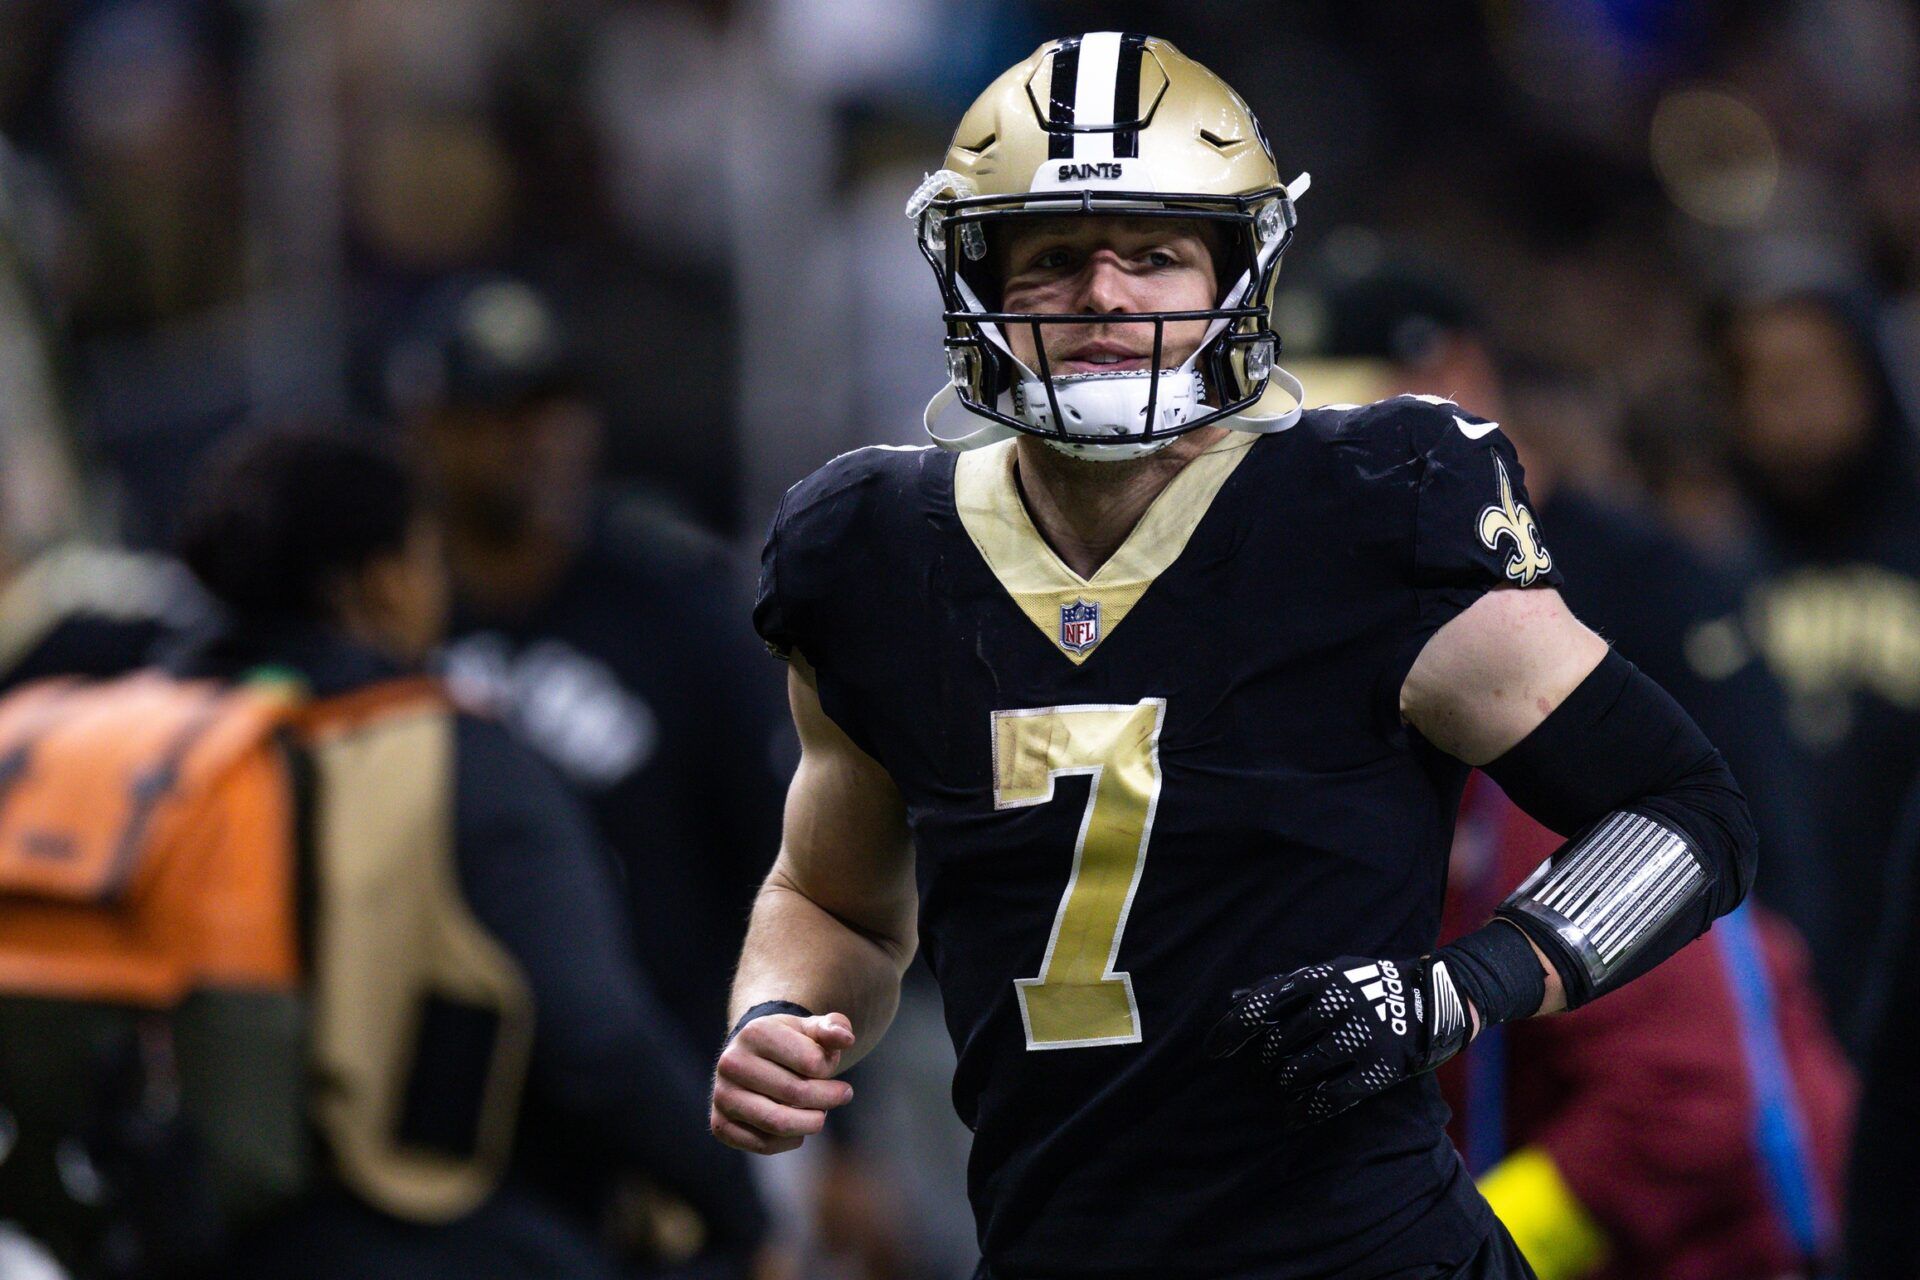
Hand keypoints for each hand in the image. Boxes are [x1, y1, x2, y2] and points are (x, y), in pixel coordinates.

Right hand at [711, 1012, 856, 1153]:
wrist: (752, 1058)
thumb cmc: (789, 1043)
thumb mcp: (811, 1028)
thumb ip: (833, 1028)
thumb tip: (846, 1039)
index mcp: (755, 1032)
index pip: (811, 1062)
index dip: (830, 1067)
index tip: (831, 1064)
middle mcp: (731, 1063)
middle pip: (796, 1093)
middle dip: (829, 1098)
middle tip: (844, 1094)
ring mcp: (723, 1095)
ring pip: (778, 1123)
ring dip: (812, 1123)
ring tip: (821, 1114)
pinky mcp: (720, 1124)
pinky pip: (764, 1145)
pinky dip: (791, 1140)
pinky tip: (798, 1126)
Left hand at [1206, 955, 1472, 1129]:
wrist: (1434, 998)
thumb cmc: (1367, 985)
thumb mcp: (1327, 973)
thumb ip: (1282, 986)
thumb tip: (1232, 999)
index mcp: (1320, 978)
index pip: (1263, 1003)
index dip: (1232, 1029)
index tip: (1212, 1051)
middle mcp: (1338, 1004)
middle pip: (1278, 1041)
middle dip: (1263, 1062)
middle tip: (1261, 1073)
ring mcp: (1361, 1035)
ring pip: (1301, 1069)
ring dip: (1284, 1084)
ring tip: (1282, 1087)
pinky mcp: (1381, 1067)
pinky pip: (1332, 1096)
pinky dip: (1306, 1109)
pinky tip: (1294, 1115)